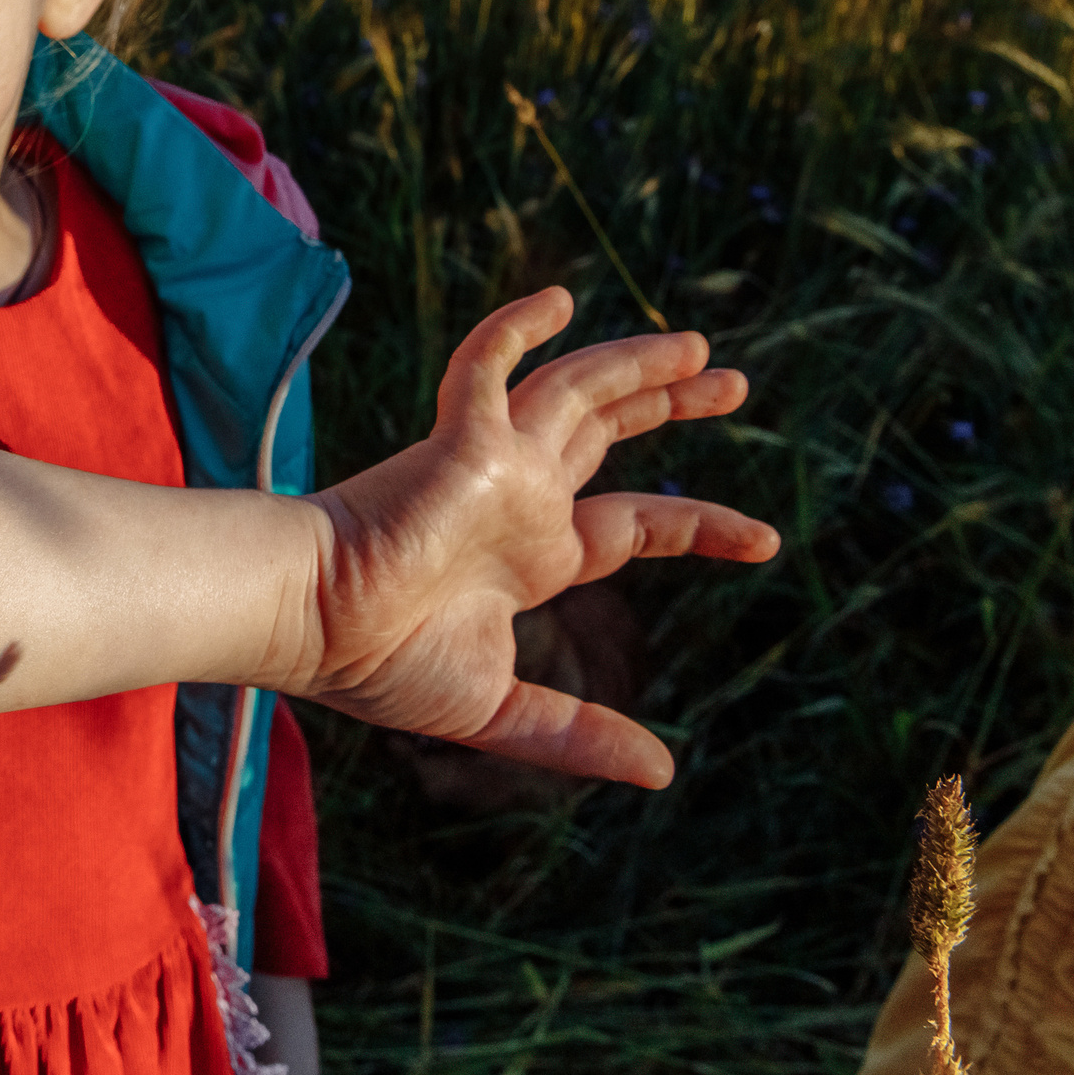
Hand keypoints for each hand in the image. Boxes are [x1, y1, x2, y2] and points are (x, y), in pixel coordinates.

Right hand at [289, 287, 777, 787]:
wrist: (308, 624)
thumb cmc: (379, 665)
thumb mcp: (498, 708)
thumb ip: (577, 732)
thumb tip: (664, 774)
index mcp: (532, 555)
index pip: (635, 525)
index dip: (702, 526)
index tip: (765, 541)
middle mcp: (521, 498)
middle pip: (611, 431)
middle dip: (672, 403)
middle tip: (733, 381)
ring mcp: (493, 464)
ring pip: (576, 390)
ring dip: (635, 363)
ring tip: (699, 344)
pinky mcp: (459, 439)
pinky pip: (487, 364)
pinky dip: (517, 328)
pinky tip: (559, 300)